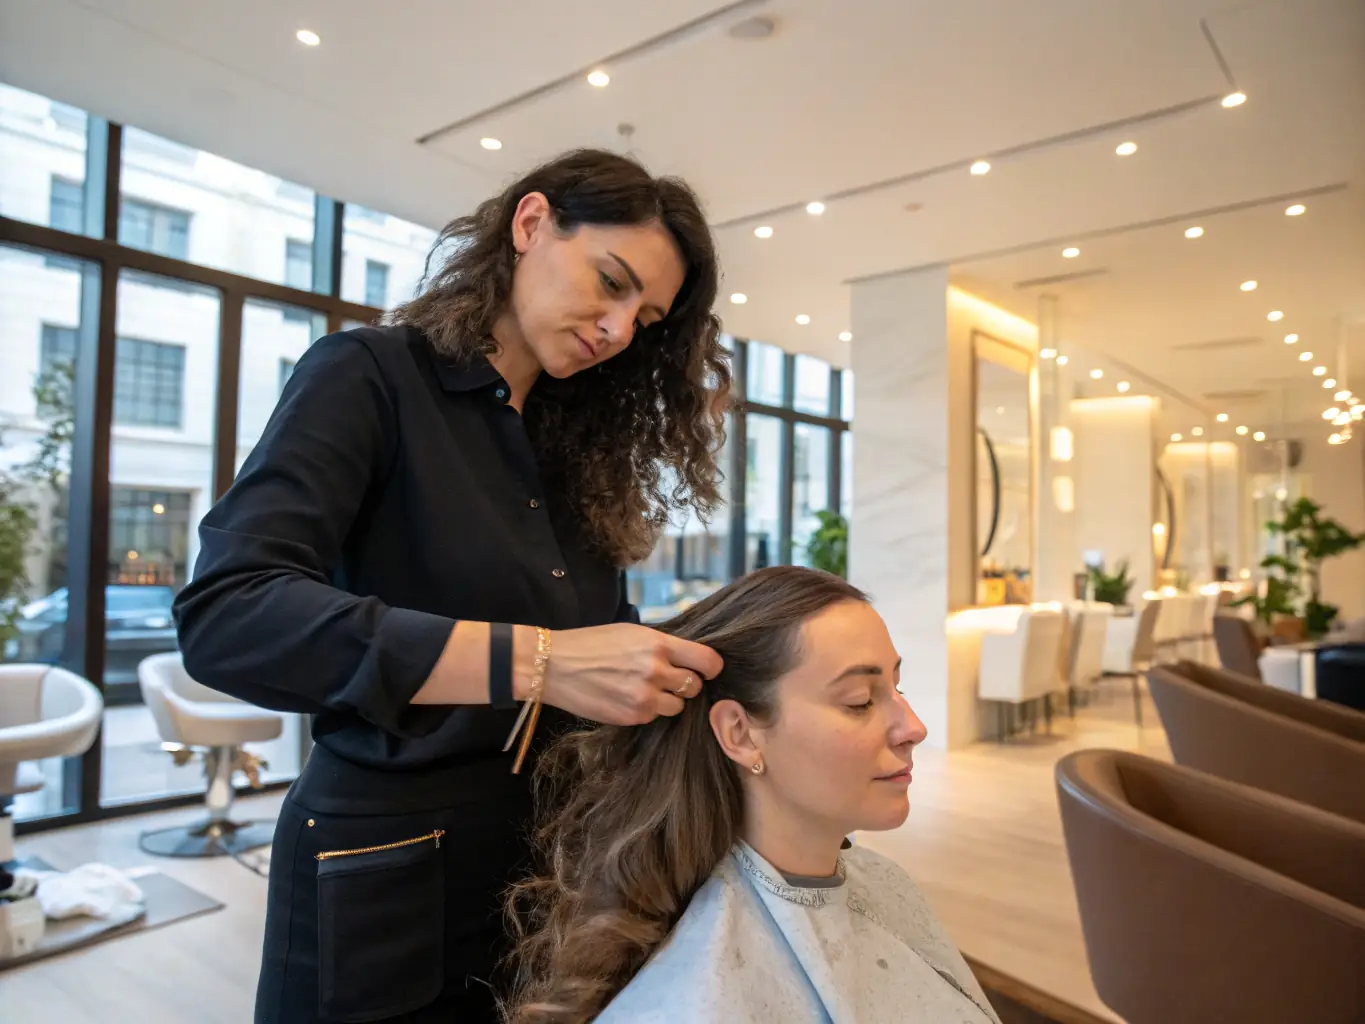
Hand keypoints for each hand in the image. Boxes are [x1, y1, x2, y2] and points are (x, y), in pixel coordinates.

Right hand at [524, 623, 722, 725]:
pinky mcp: (632, 717)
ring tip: (646, 688)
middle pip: (695, 686)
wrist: (554, 666)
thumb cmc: (592, 643)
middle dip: (686, 683)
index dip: (711, 667)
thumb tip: (690, 656)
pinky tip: (628, 697)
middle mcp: (656, 671)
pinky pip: (655, 716)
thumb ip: (663, 644)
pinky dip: (648, 709)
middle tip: (669, 678)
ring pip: (678, 706)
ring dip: (669, 699)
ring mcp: (644, 697)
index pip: (707, 661)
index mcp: (658, 644)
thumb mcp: (632, 632)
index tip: (707, 669)